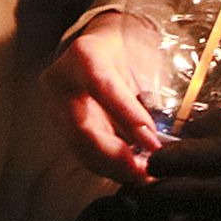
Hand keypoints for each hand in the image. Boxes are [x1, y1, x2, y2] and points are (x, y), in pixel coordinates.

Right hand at [42, 11, 161, 183]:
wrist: (106, 44)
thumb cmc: (129, 49)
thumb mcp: (143, 59)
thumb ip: (151, 94)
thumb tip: (162, 140)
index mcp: (84, 55)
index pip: (102, 87)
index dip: (128, 117)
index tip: (152, 143)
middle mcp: (63, 82)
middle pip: (83, 129)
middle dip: (117, 158)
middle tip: (147, 171)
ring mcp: (57, 106)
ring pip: (81, 148)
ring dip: (114, 168)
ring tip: (144, 176)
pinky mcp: (62, 127)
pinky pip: (84, 153)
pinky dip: (109, 167)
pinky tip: (131, 171)